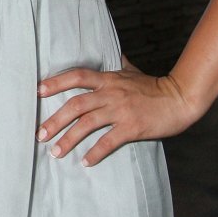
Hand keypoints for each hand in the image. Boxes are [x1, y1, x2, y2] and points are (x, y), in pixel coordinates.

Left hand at [36, 55, 200, 165]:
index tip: (37, 91)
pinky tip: (85, 162)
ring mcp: (121, 110)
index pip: (77, 76)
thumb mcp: (132, 71)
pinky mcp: (132, 127)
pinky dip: (95, 153)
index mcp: (108, 79)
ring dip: (68, 139)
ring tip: (55, 152)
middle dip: (54, 120)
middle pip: (75, 104)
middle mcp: (111, 93)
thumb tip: (113, 54)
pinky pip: (108, 141)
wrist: (180, 98)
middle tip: (39, 134)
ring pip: (87, 124)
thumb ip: (119, 65)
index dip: (56, 82)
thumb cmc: (154, 87)